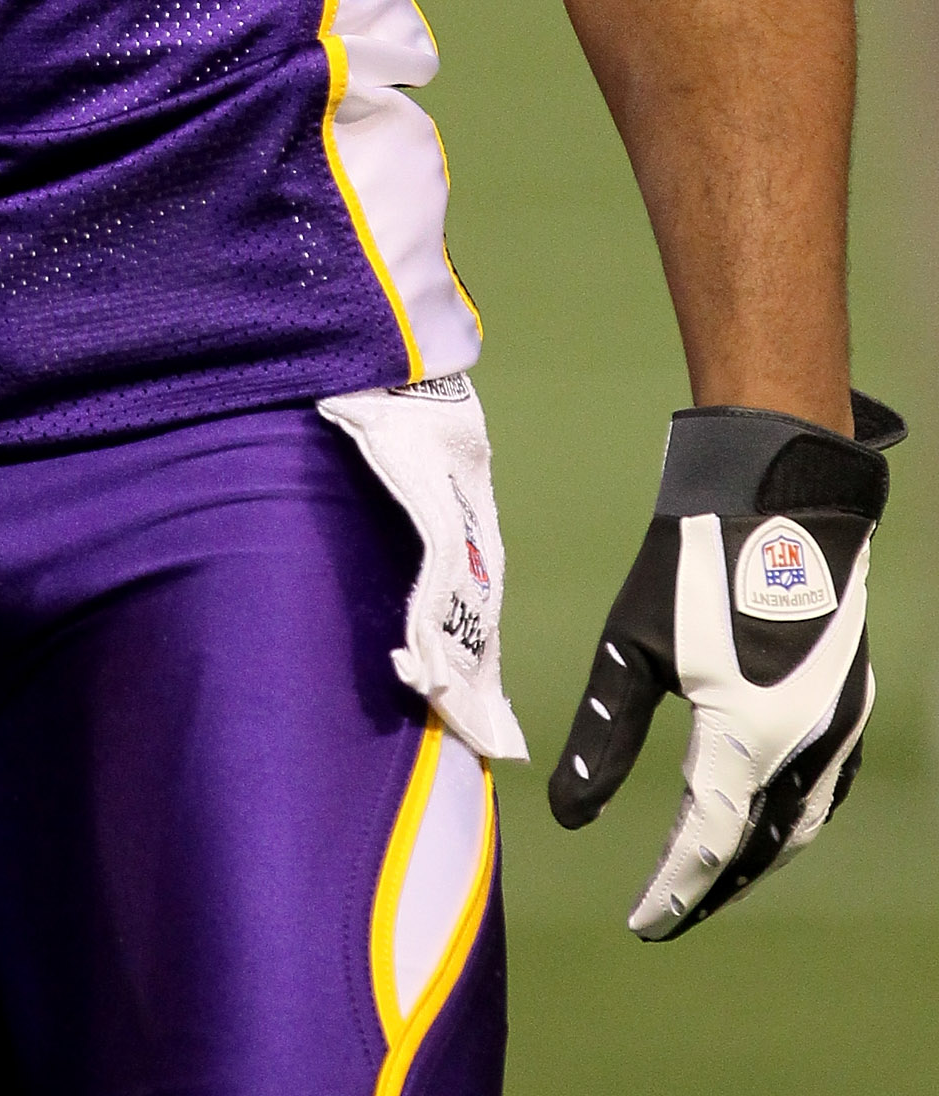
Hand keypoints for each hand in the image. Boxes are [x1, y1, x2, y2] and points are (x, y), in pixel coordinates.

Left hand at [549, 394, 901, 936]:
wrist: (782, 495)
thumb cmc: (694, 560)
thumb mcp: (631, 645)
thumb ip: (605, 737)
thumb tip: (567, 817)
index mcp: (747, 738)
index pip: (708, 843)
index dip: (673, 888)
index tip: (640, 921)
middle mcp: (804, 746)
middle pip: (759, 847)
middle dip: (713, 885)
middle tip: (669, 909)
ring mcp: (837, 726)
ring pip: (799, 823)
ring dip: (756, 857)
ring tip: (711, 875)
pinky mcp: (848, 701)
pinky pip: (822, 789)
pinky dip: (789, 820)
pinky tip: (765, 816)